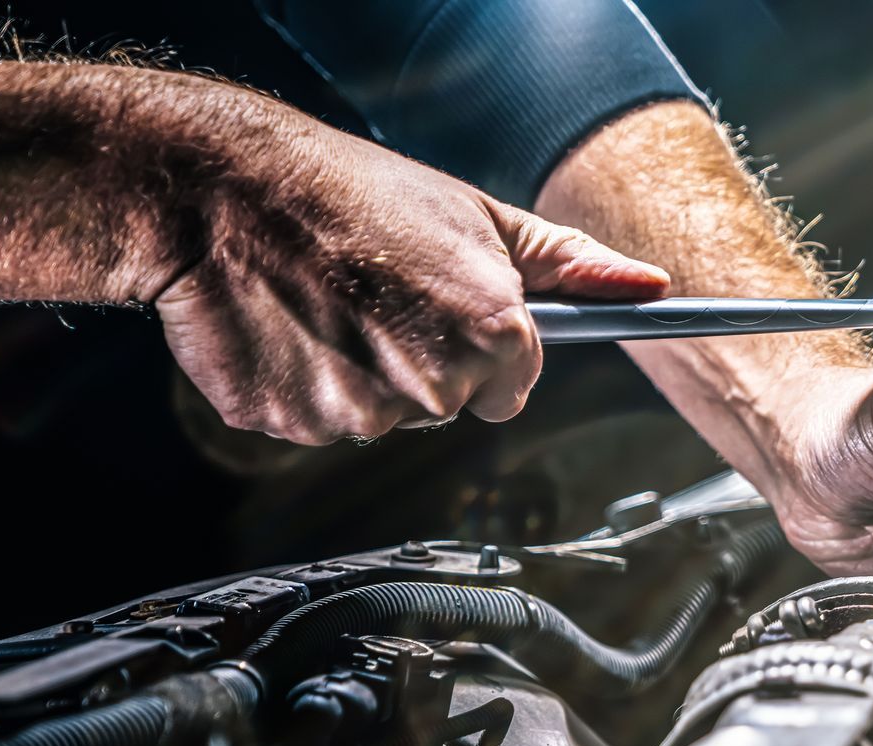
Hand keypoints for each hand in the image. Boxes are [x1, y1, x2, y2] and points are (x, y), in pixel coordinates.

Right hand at [151, 94, 668, 444]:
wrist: (221, 192)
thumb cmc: (353, 196)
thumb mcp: (477, 217)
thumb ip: (570, 266)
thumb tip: (651, 287)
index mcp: (492, 333)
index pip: (515, 386)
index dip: (483, 348)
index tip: (444, 311)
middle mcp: (434, 385)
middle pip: (448, 407)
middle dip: (421, 362)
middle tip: (376, 294)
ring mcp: (361, 413)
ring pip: (381, 419)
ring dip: (359, 376)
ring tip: (328, 305)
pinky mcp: (294, 426)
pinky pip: (317, 423)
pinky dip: (304, 386)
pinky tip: (290, 329)